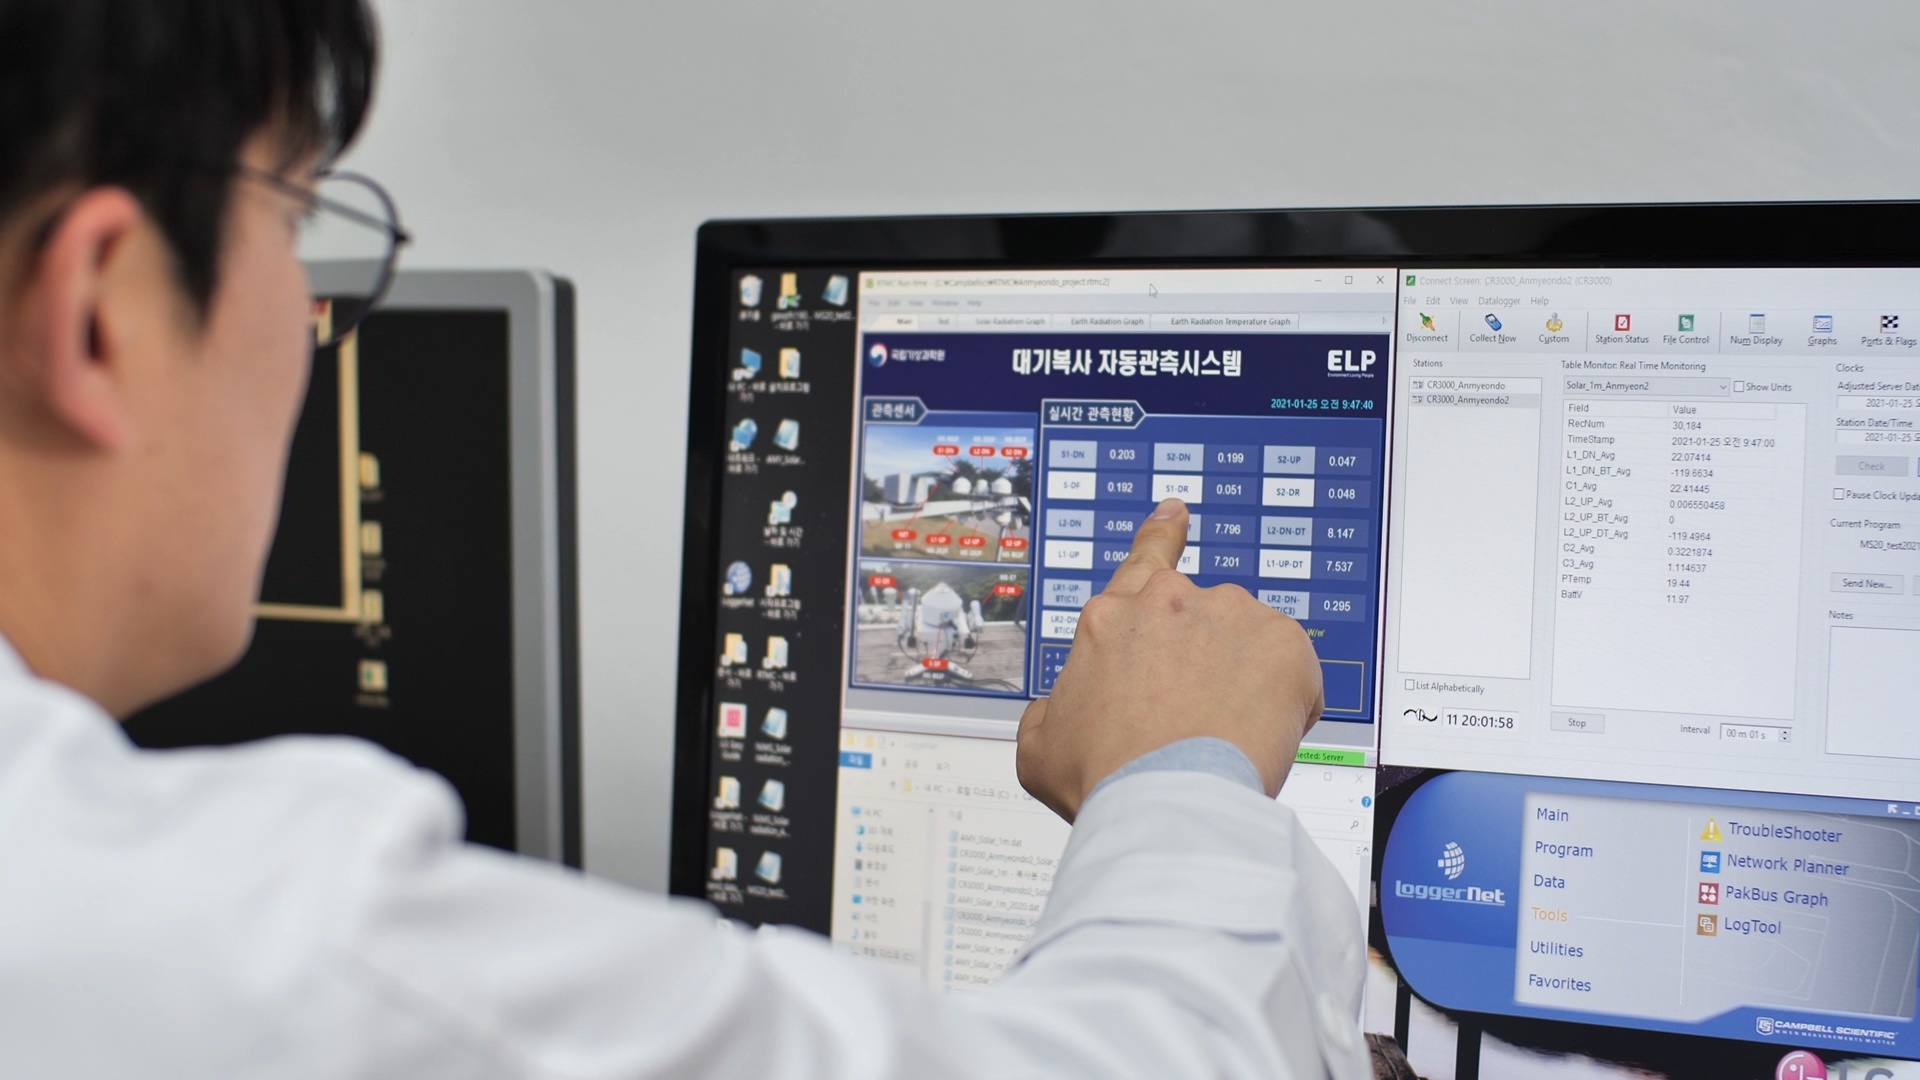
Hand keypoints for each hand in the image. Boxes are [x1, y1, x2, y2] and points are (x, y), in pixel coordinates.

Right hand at [1016, 498, 1322, 822]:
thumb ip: (1050, 712)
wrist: (1164, 804)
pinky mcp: (1283, 643)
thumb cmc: (1103, 779)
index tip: (1175, 512)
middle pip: (1200, 620)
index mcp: (1111, 618)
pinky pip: (1293, 673)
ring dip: (1242, 681)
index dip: (1161, 534)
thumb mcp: (1040, 746)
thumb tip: (1058, 710)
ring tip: (1222, 737)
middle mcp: (1169, 601)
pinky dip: (1283, 703)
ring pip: (1247, 645)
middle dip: (1203, 660)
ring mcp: (1230, 615)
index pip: (1142, 559)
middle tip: (1195, 715)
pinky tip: (1257, 737)